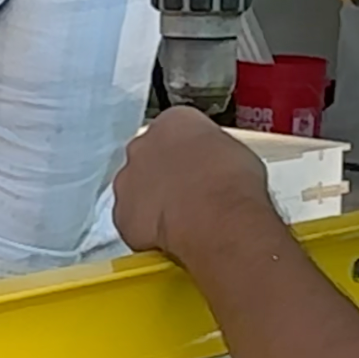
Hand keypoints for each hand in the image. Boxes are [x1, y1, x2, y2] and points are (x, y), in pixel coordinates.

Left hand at [113, 107, 272, 260]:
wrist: (218, 219)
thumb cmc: (233, 184)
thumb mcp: (237, 153)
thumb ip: (214, 152)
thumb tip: (214, 165)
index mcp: (175, 121)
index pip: (177, 129)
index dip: (190, 151)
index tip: (200, 166)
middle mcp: (143, 144)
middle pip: (149, 156)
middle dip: (164, 172)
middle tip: (188, 192)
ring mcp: (127, 179)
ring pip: (135, 188)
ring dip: (151, 200)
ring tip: (179, 218)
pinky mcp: (122, 213)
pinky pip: (132, 219)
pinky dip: (145, 228)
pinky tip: (168, 236)